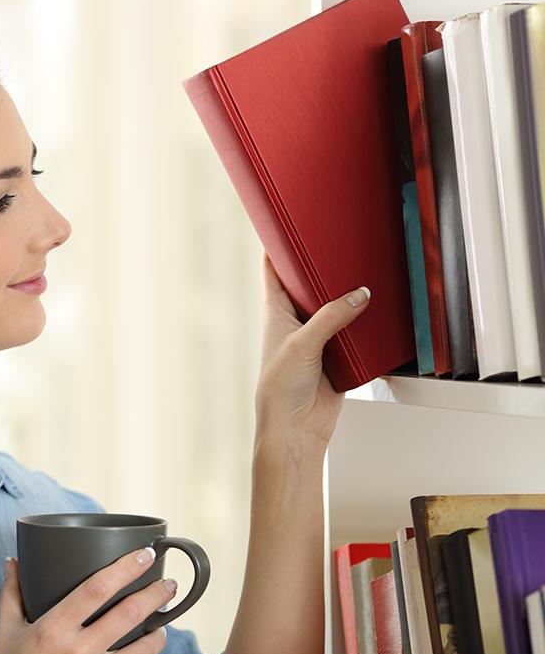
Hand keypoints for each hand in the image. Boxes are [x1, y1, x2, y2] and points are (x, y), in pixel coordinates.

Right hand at [0, 546, 175, 653]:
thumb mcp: (8, 629)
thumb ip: (12, 593)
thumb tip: (14, 561)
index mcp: (53, 628)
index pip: (96, 589)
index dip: (124, 569)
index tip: (143, 554)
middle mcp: (77, 651)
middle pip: (127, 615)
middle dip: (154, 595)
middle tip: (168, 583)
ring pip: (141, 650)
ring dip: (158, 632)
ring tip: (162, 620)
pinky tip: (148, 648)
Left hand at [254, 250, 371, 452]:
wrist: (296, 430)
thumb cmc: (280, 390)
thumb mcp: (303, 344)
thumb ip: (331, 316)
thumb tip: (359, 294)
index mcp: (276, 312)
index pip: (274, 270)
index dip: (280, 246)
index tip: (291, 223)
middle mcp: (295, 322)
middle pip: (310, 286)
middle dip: (324, 268)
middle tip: (343, 244)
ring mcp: (317, 339)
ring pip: (336, 308)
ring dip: (349, 296)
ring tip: (367, 271)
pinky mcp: (337, 357)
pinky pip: (354, 333)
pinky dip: (365, 323)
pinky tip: (379, 311)